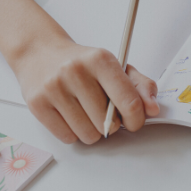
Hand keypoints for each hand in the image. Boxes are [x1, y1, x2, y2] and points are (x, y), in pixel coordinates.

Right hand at [17, 38, 158, 144]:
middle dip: (112, 123)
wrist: (41, 53)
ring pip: (88, 134)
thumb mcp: (116, 66)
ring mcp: (54, 88)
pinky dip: (74, 133)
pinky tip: (72, 115)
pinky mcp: (37, 104)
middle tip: (105, 111)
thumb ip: (141, 86)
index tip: (136, 122)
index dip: (137, 119)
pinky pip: (67, 137)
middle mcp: (76, 72)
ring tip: (88, 112)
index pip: (129, 101)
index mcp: (101, 60)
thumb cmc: (84, 63)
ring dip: (93, 131)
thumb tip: (153, 109)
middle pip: (108, 123)